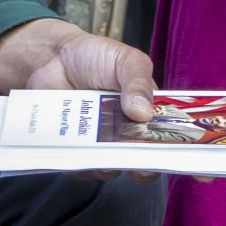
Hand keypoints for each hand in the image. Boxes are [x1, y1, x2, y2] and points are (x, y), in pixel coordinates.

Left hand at [0, 18, 160, 181]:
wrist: (52, 57)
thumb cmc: (95, 56)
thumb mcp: (125, 61)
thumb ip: (138, 82)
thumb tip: (145, 114)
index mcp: (145, 111)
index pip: (166, 135)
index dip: (172, 149)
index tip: (172, 157)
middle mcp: (126, 131)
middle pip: (140, 158)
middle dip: (141, 166)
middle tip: (134, 161)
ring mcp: (99, 142)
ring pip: (109, 167)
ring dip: (107, 166)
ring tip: (98, 151)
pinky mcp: (74, 149)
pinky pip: (79, 168)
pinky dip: (79, 167)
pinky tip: (75, 152)